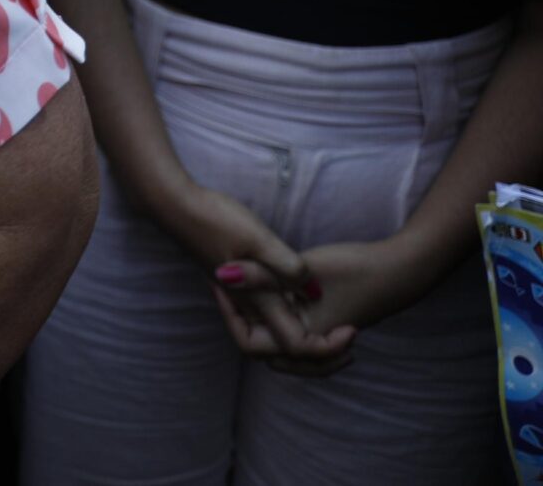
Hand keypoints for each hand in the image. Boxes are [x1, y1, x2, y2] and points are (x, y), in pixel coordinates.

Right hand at [154, 182, 353, 372]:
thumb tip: (314, 292)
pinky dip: (288, 313)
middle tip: (347, 337)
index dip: (327, 346)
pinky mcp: (237, 281)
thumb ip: (288, 268)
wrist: (173, 205)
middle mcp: (247, 304)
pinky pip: (266, 311)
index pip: (295, 345)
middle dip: (317, 353)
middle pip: (282, 350)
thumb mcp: (259, 239)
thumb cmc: (214, 219)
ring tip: (330, 325)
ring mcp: (240, 294)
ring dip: (303, 336)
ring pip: (274, 331)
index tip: (351, 329)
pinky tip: (301, 294)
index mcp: (255, 300)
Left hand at [208, 236, 429, 374]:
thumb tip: (220, 272)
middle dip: (240, 318)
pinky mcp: (322, 325)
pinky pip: (289, 332)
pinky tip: (268, 292)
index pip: (249, 345)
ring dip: (256, 319)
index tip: (220, 280)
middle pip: (260, 347)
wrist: (396, 270)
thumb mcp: (299, 269)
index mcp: (301, 341)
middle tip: (227, 282)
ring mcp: (317, 338)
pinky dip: (274, 317)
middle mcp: (309, 347)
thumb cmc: (352, 270)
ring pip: (273, 342)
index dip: (229, 314)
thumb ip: (259, 275)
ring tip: (242, 288)